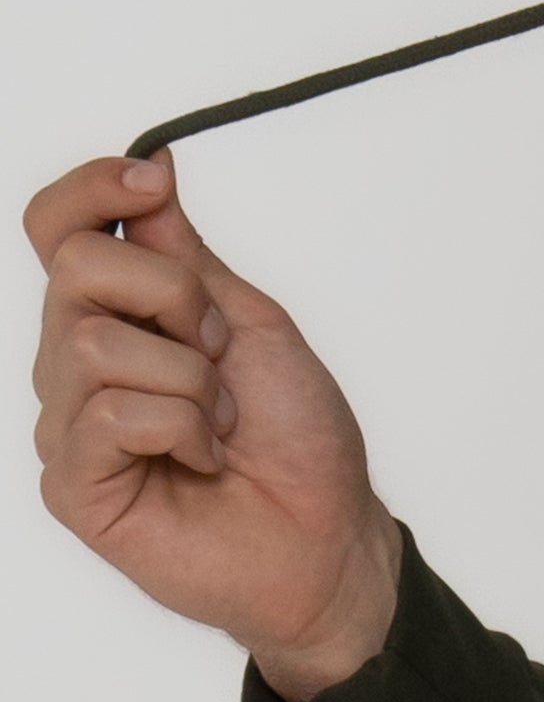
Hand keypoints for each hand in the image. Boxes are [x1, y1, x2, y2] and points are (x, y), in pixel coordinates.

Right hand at [25, 149, 400, 700]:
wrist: (328, 533)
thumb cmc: (297, 437)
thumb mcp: (250, 319)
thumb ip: (185, 253)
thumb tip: (151, 168)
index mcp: (118, 314)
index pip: (58, 228)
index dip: (91, 189)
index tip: (153, 183)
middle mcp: (78, 363)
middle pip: (76, 268)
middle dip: (174, 296)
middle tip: (219, 352)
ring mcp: (70, 424)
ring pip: (94, 344)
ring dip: (189, 379)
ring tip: (220, 422)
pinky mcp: (73, 485)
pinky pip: (108, 417)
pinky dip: (181, 429)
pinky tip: (202, 460)